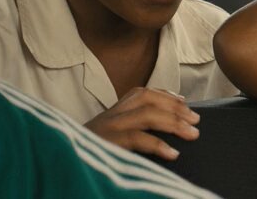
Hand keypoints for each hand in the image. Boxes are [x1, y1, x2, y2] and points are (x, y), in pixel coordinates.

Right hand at [84, 87, 199, 159]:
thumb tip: (165, 129)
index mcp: (112, 111)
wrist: (59, 163)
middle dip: (176, 108)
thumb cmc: (90, 154)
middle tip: (196, 120)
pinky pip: (136, 138)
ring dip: (173, 123)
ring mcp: (107, 128)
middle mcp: (110, 115)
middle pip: (148, 100)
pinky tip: (172, 153)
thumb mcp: (109, 137)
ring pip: (146, 115)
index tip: (184, 103)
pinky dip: (157, 145)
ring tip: (192, 134)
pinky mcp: (106, 144)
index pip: (142, 93)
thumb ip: (131, 129)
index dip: (165, 95)